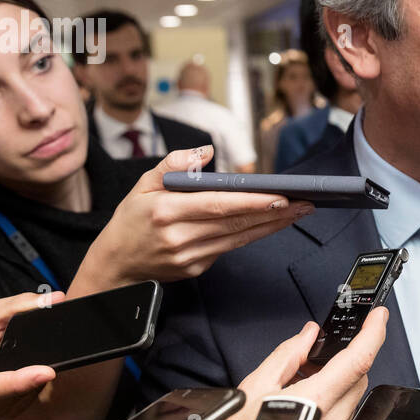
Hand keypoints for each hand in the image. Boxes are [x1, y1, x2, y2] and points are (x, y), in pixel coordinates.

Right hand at [0, 290, 64, 419]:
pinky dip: (34, 386)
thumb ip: (17, 306)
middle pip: (10, 395)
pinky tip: (32, 370)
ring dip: (36, 380)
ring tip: (35, 358)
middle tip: (52, 352)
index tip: (47, 372)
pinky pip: (24, 402)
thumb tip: (55, 299)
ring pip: (22, 401)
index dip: (19, 382)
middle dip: (34, 375)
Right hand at [78, 145, 314, 288]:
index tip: (280, 195)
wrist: (115, 264)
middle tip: (304, 202)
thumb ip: (172, 164)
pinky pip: (230, 248)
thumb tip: (205, 151)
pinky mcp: (196, 268)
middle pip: (236, 223)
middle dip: (274, 212)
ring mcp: (189, 256)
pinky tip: (271, 224)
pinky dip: (252, 235)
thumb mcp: (142, 184)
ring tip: (297, 211)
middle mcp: (179, 236)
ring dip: (271, 225)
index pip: (218, 205)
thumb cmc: (131, 219)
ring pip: (238, 238)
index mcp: (165, 211)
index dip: (252, 202)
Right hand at [191, 307, 387, 419]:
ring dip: (339, 380)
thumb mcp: (254, 386)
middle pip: (358, 381)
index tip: (378, 317)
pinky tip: (307, 397)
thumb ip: (288, 356)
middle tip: (323, 349)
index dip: (373, 334)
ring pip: (352, 399)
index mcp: (313, 404)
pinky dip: (331, 400)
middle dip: (349, 358)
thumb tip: (310, 335)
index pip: (357, 362)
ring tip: (306, 375)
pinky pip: (341, 417)